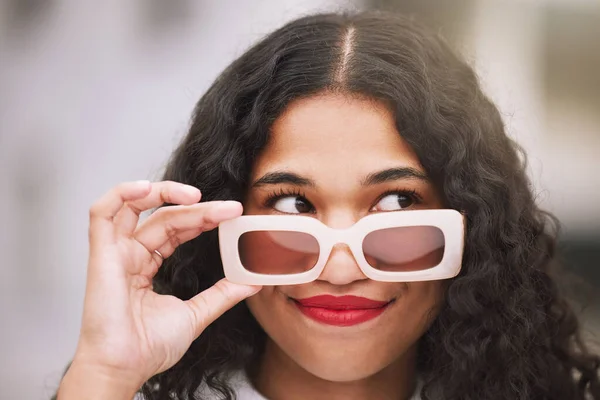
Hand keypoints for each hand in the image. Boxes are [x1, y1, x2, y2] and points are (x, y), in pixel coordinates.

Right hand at [59, 181, 260, 396]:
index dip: (203, 218)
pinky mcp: (101, 254)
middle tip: (229, 209)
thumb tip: (251, 282)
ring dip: (163, 193)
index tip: (232, 215)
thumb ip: (221, 294)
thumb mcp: (196, 314)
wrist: (125, 367)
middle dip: (199, 209)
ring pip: (135, 207)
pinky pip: (101, 213)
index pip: (177, 230)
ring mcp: (114, 253)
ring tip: (195, 195)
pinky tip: (148, 188)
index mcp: (147, 266)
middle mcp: (130, 255)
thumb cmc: (149, 347)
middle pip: (165, 217)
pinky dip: (121, 194)